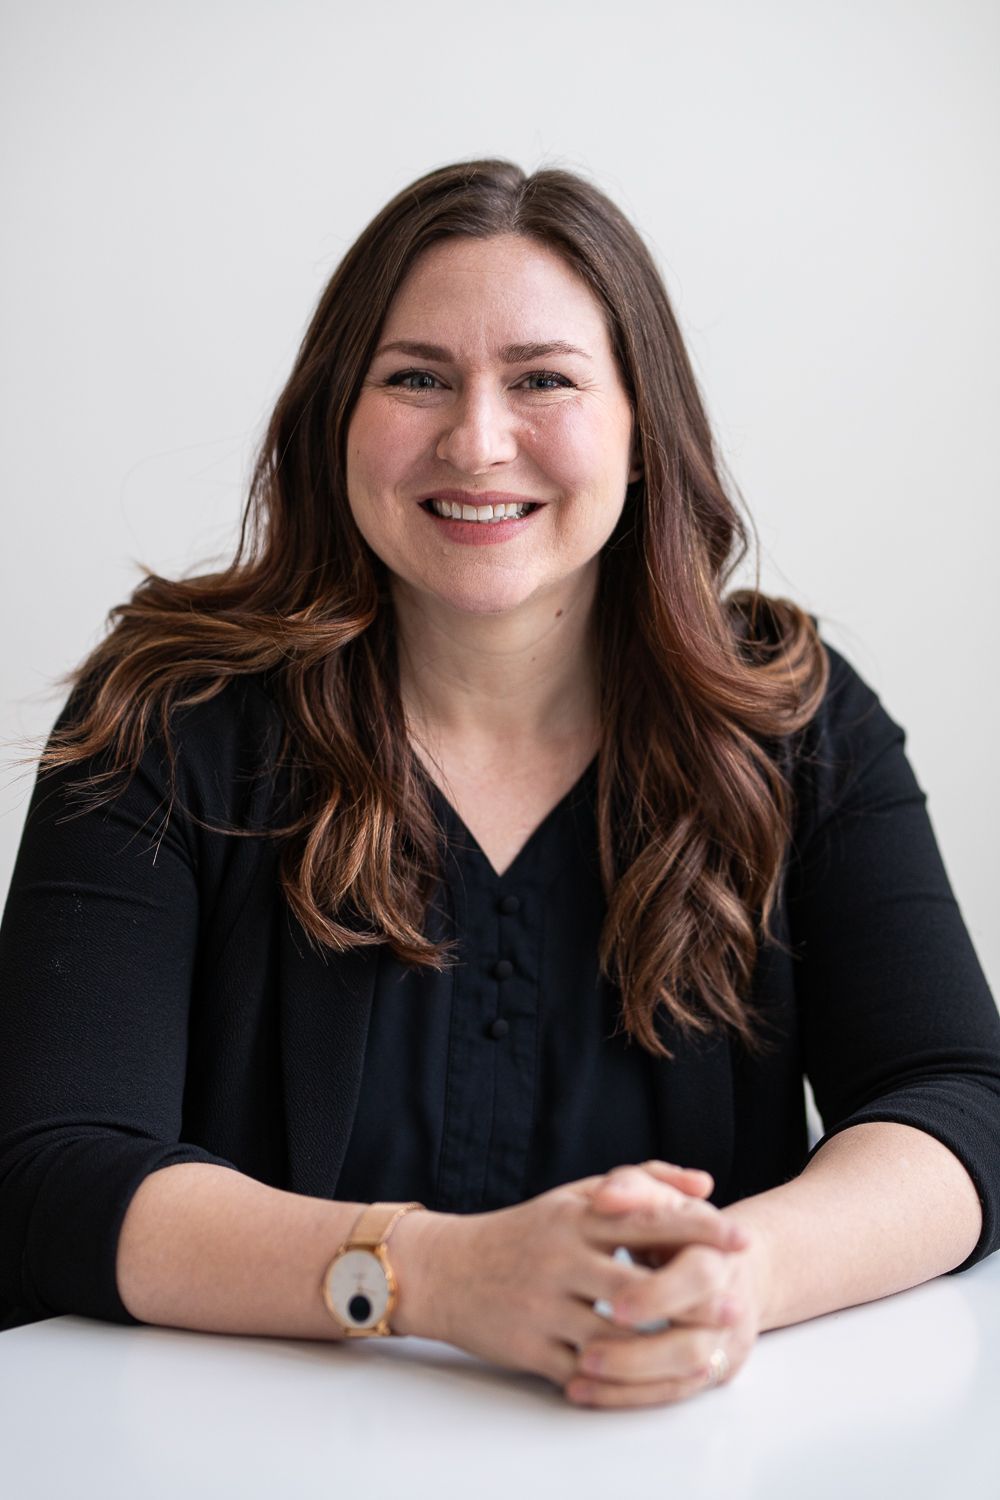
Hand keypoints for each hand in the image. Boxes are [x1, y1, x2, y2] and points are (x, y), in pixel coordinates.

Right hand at [420, 1162, 745, 1392]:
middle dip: (686, 1299)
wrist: (444, 1269)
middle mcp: (559, 1259)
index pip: (645, 1219)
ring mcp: (542, 1306)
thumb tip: (704, 1184)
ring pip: (612, 1338)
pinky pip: (582, 1372)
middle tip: (734, 1307)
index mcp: (575, 1218)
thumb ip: (642, 1183)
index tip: (741, 1239)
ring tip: (706, 1354)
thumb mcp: (575, 1197)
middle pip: (633, 1283)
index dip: (697, 1229)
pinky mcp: (528, 1348)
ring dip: (662, 1350)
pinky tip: (652, 1382)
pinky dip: (620, 1381)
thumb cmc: (524, 1231)